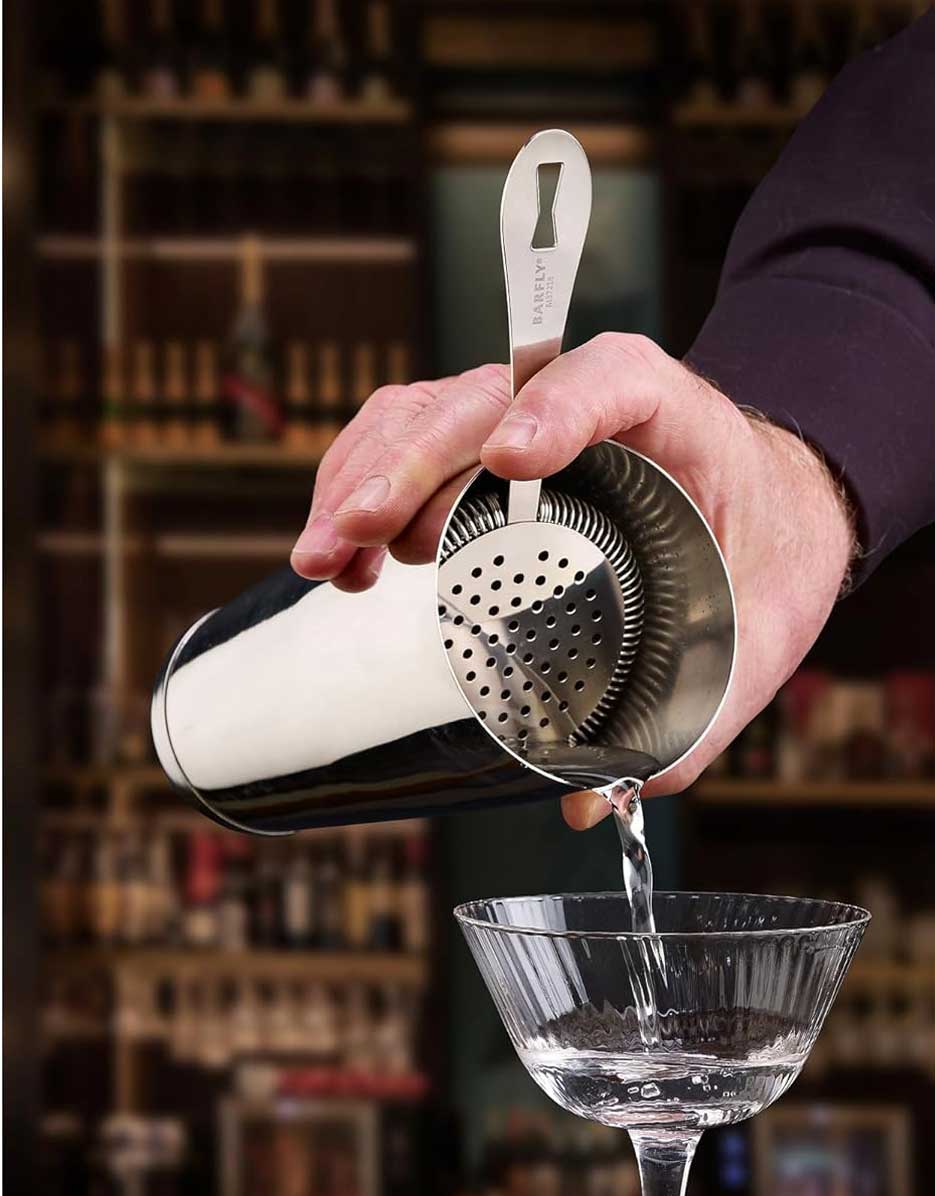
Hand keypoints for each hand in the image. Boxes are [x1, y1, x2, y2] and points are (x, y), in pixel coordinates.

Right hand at [290, 335, 855, 823]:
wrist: (769, 522)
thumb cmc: (759, 566)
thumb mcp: (748, 641)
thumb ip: (688, 720)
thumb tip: (594, 802)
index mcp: (675, 424)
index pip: (614, 377)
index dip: (558, 404)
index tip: (509, 459)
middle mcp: (590, 408)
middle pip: (487, 396)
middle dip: (412, 463)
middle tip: (363, 533)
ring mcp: (530, 422)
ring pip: (427, 413)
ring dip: (363, 477)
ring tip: (328, 558)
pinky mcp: (487, 450)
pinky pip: (408, 441)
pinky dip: (360, 484)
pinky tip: (343, 553)